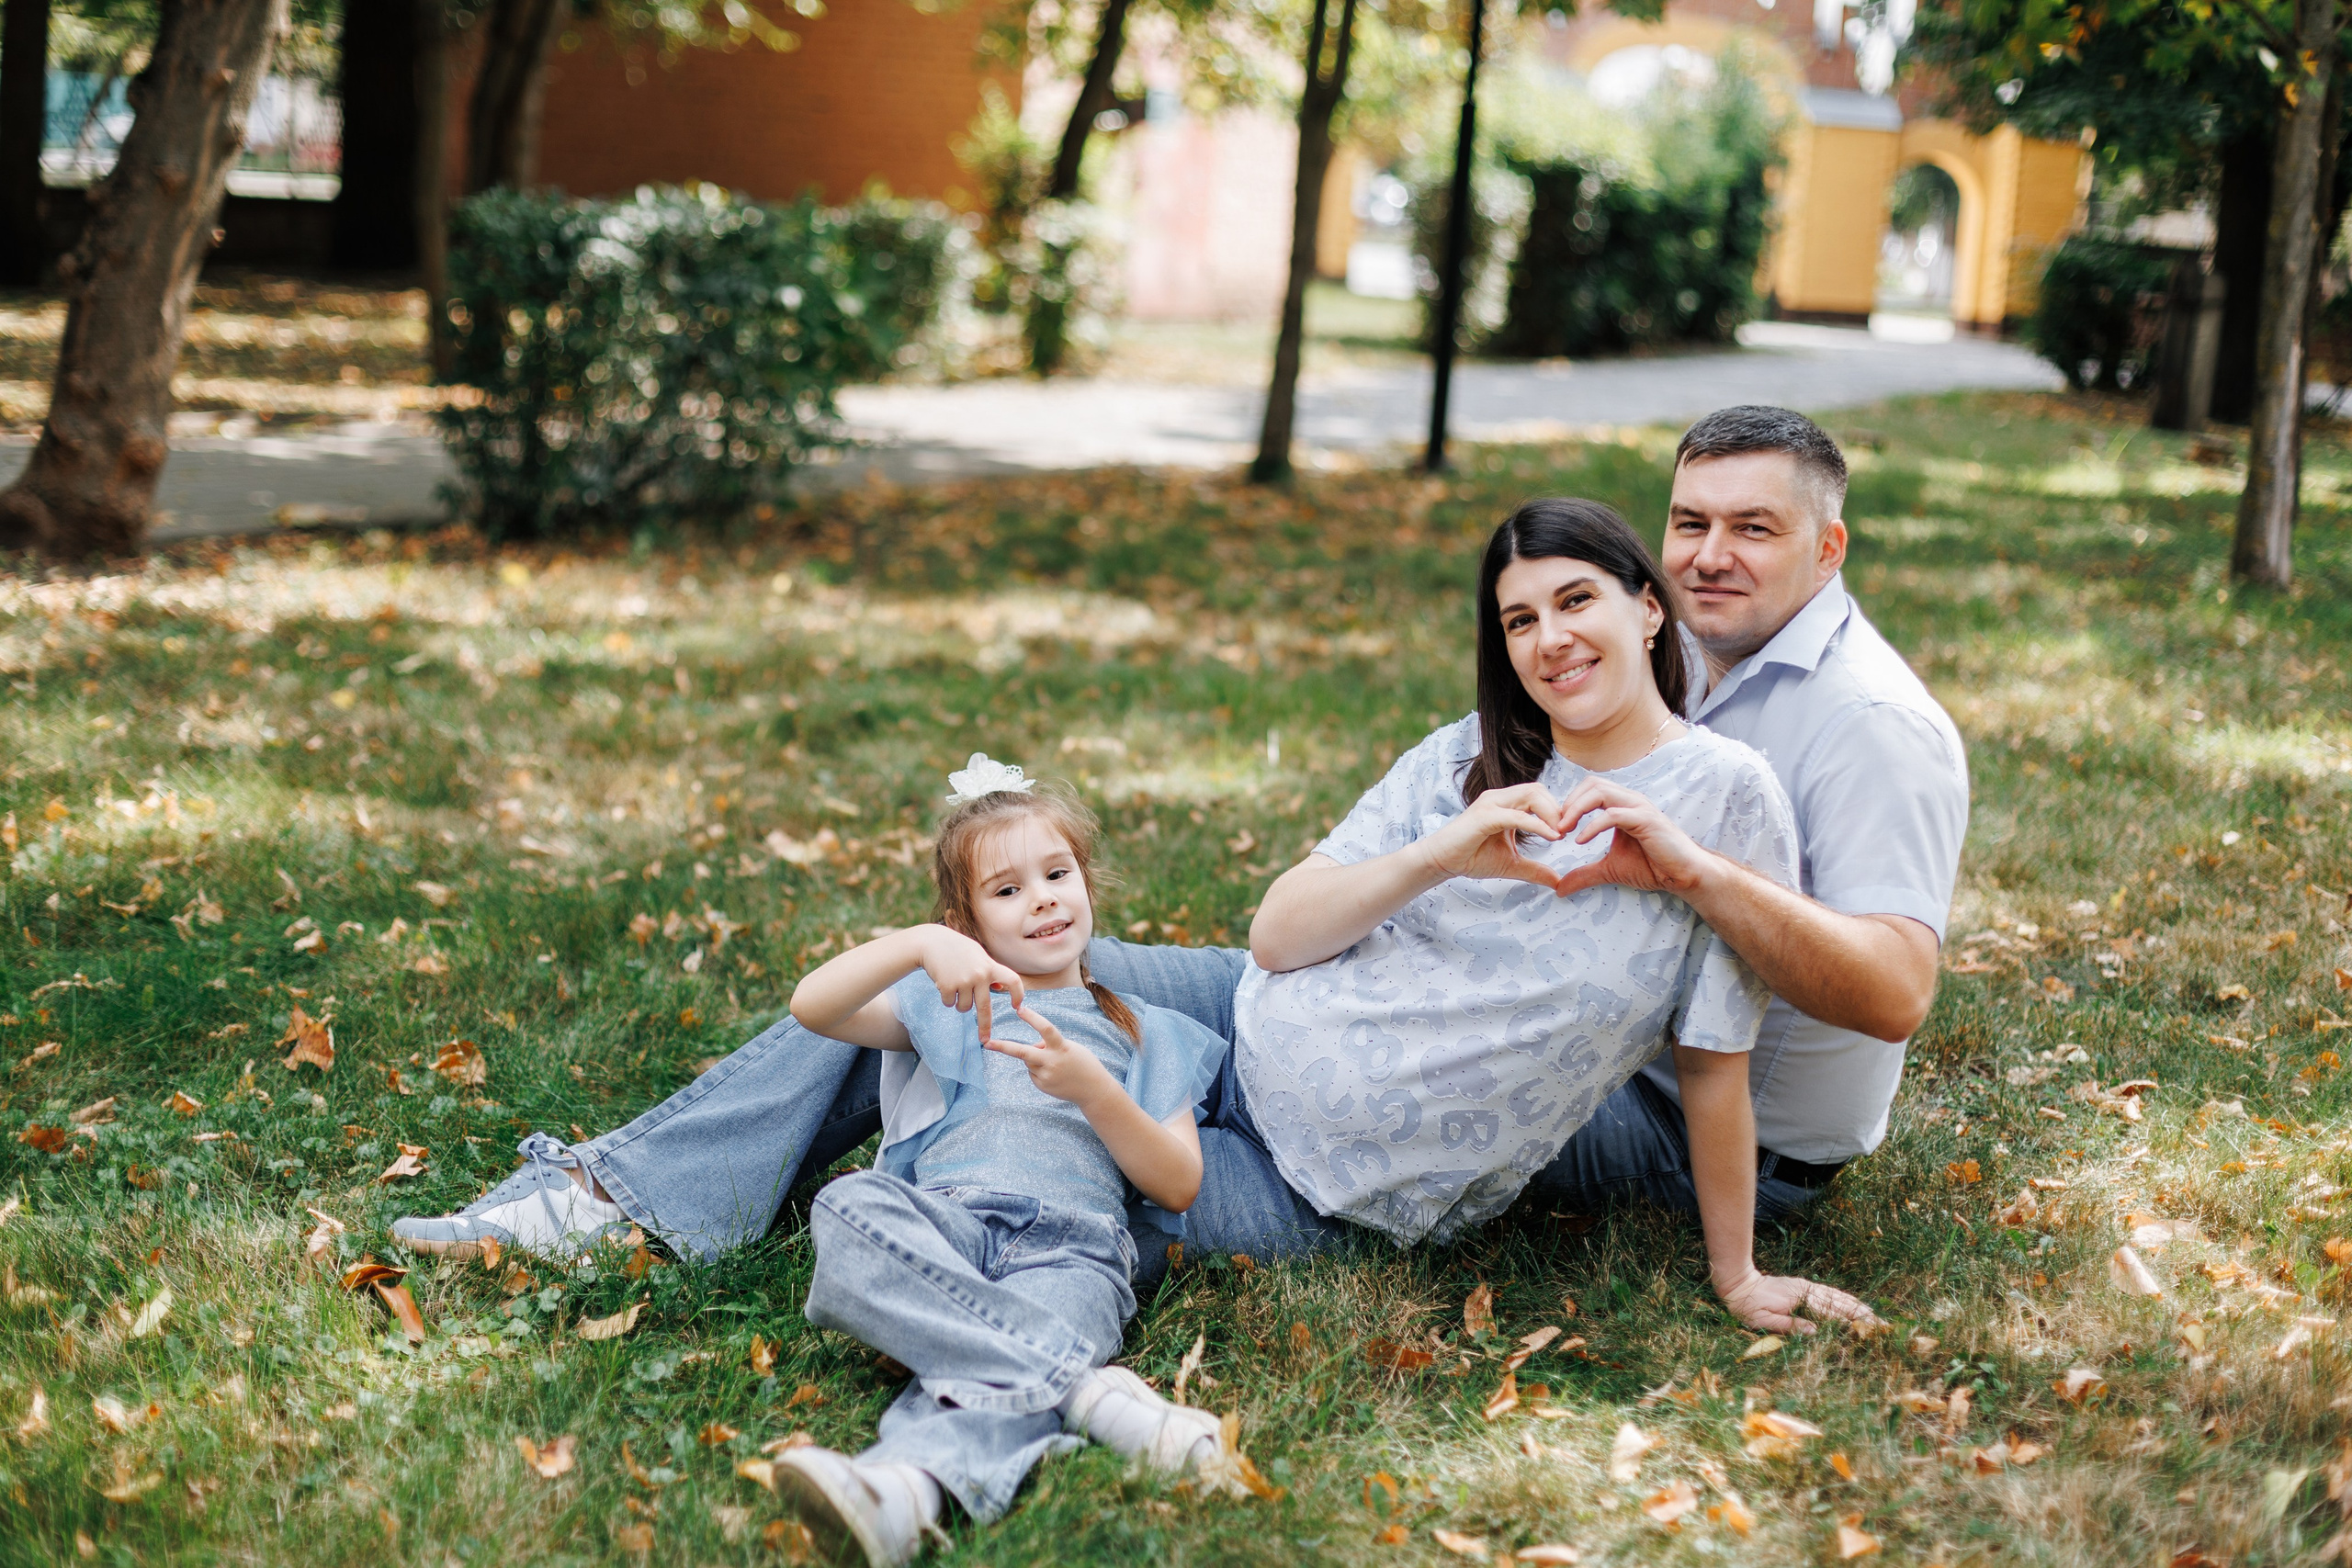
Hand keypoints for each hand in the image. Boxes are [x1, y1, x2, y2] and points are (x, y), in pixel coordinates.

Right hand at [916, 926, 1024, 1041]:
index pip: (1013, 980)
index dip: (1018, 994)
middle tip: (985, 1040)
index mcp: (990, 966)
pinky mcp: (947, 986)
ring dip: (959, 1003)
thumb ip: (989, 970)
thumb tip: (1000, 988)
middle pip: (985, 1008)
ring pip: (964, 1007)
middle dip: (985, 1026)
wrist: (931, 942)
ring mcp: (963, 981)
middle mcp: (980, 975)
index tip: (1017, 1006)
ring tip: (954, 986)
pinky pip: (950, 1003)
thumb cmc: (957, 948)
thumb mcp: (977, 955)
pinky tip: (943, 982)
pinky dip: (947, 998)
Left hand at [988, 1002, 1119, 1107]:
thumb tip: (1031, 1048)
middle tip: (987, 1043)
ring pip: (1029, 1060)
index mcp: (1062, 1048)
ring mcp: (1046, 1076)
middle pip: (1023, 1052)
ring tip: (1056, 1065)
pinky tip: (1054, 1074)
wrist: (1093, 1090)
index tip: (1020, 1009)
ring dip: (1036, 1058)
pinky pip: (1033, 1071)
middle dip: (1003, 1047)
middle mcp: (1052, 1062)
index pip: (1045, 1029)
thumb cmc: (1083, 1063)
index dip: (1032, 1018)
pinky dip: (1039, 1069)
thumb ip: (1050, 1044)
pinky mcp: (1042, 1085)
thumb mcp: (1069, 1047)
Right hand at [1421, 783, 1569, 889]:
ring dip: (1551, 814)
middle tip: (1569, 831)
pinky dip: (1537, 825)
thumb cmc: (1471, 858)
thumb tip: (1558, 881)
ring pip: (1531, 795)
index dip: (1557, 811)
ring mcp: (1491, 804)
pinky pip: (1518, 815)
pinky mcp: (1485, 816)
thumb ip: (1535, 869)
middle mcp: (1499, 798)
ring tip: (1561, 834)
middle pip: (1539, 790)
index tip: (1568, 832)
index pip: (1539, 795)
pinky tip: (1551, 837)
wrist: (1441, 862)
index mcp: (1506, 804)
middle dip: (1558, 809)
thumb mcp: (1511, 864)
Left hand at [1551, 777, 1714, 898]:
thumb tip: (1560, 888)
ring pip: (1600, 792)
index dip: (1568, 804)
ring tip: (1563, 830)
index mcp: (1621, 805)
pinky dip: (1592, 826)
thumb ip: (1585, 874)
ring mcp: (1639, 808)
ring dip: (1575, 809)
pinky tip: (1580, 841)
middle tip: (1555, 826)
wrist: (1684, 875)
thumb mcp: (1610, 870)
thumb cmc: (1653, 867)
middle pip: (1591, 784)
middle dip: (1568, 802)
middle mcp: (1630, 800)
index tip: (1554, 826)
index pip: (1589, 789)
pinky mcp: (1646, 820)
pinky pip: (1613, 815)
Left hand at [1713, 1266, 1883, 1336]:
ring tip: (1875, 1317)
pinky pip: (1830, 1292)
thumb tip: (1814, 1332)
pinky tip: (1854, 1304)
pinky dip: (1845, 1299)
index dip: (1849, 1322)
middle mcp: (1807, 1290)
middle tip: (1881, 1326)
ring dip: (1857, 1306)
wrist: (1738, 1284)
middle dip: (1861, 1314)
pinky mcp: (1805, 1286)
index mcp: (1799, 1299)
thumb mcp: (1763, 1320)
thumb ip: (1789, 1325)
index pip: (1830, 1312)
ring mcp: (1807, 1287)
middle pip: (1839, 1303)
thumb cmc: (1747, 1306)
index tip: (1867, 1330)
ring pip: (1837, 1296)